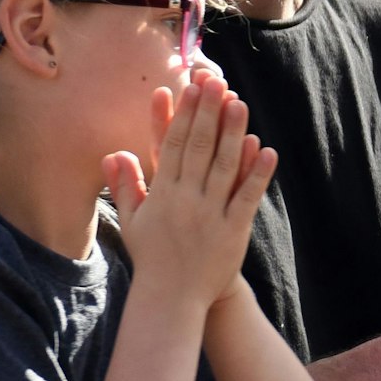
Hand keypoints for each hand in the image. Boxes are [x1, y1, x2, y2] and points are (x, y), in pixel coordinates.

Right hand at [106, 73, 275, 311]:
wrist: (172, 298)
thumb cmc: (152, 256)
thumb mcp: (132, 221)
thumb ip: (126, 185)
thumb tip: (114, 153)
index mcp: (161, 193)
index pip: (173, 145)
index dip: (184, 114)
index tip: (191, 87)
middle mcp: (185, 199)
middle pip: (199, 148)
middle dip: (209, 113)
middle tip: (217, 82)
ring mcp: (210, 213)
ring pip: (224, 166)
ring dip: (233, 133)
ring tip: (240, 104)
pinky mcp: (233, 229)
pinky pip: (247, 196)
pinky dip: (257, 173)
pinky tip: (266, 148)